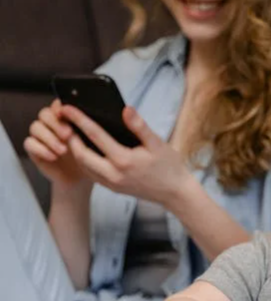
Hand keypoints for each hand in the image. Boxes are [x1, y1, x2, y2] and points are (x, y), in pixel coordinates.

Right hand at [23, 99, 89, 190]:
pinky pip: (29, 143)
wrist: (79, 176)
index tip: (68, 114)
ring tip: (63, 150)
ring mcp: (41, 136)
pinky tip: (53, 156)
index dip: (61, 108)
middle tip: (68, 135)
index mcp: (66, 117)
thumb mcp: (92, 141)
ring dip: (49, 138)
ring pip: (35, 127)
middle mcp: (51, 124)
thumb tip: (86, 117)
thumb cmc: (88, 156)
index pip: (58, 105)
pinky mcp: (34, 149)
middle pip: (45, 114)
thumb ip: (87, 127)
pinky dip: (40, 149)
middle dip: (56, 123)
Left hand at [60, 105, 194, 204]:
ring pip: (83, 165)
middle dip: (70, 136)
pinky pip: (91, 173)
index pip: (95, 136)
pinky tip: (87, 149)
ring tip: (72, 133)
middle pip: (81, 153)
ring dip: (75, 149)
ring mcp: (111, 183)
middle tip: (65, 121)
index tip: (68, 108)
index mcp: (124, 160)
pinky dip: (85, 159)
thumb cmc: (169, 166)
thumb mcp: (158, 143)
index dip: (79, 119)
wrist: (175, 192)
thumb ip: (140, 126)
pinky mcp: (112, 188)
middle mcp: (113, 174)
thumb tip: (125, 109)